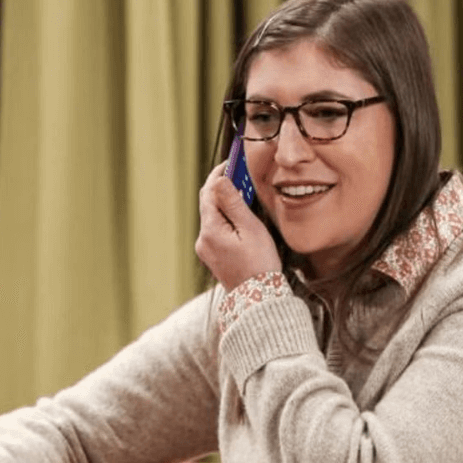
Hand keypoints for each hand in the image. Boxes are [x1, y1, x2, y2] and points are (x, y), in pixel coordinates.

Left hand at [195, 162, 281, 290]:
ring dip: (225, 202)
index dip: (219, 174)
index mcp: (210, 231)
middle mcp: (203, 239)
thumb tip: (220, 180)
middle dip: (222, 186)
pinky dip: (226, 218)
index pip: (208, 192)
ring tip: (244, 193)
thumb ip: (233, 203)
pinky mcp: (213, 256)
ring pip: (213, 216)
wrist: (258, 300)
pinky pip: (217, 229)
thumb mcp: (250, 230)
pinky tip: (240, 216)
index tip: (232, 162)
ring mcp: (206, 249)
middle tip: (240, 173)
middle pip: (208, 203)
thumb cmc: (259, 265)